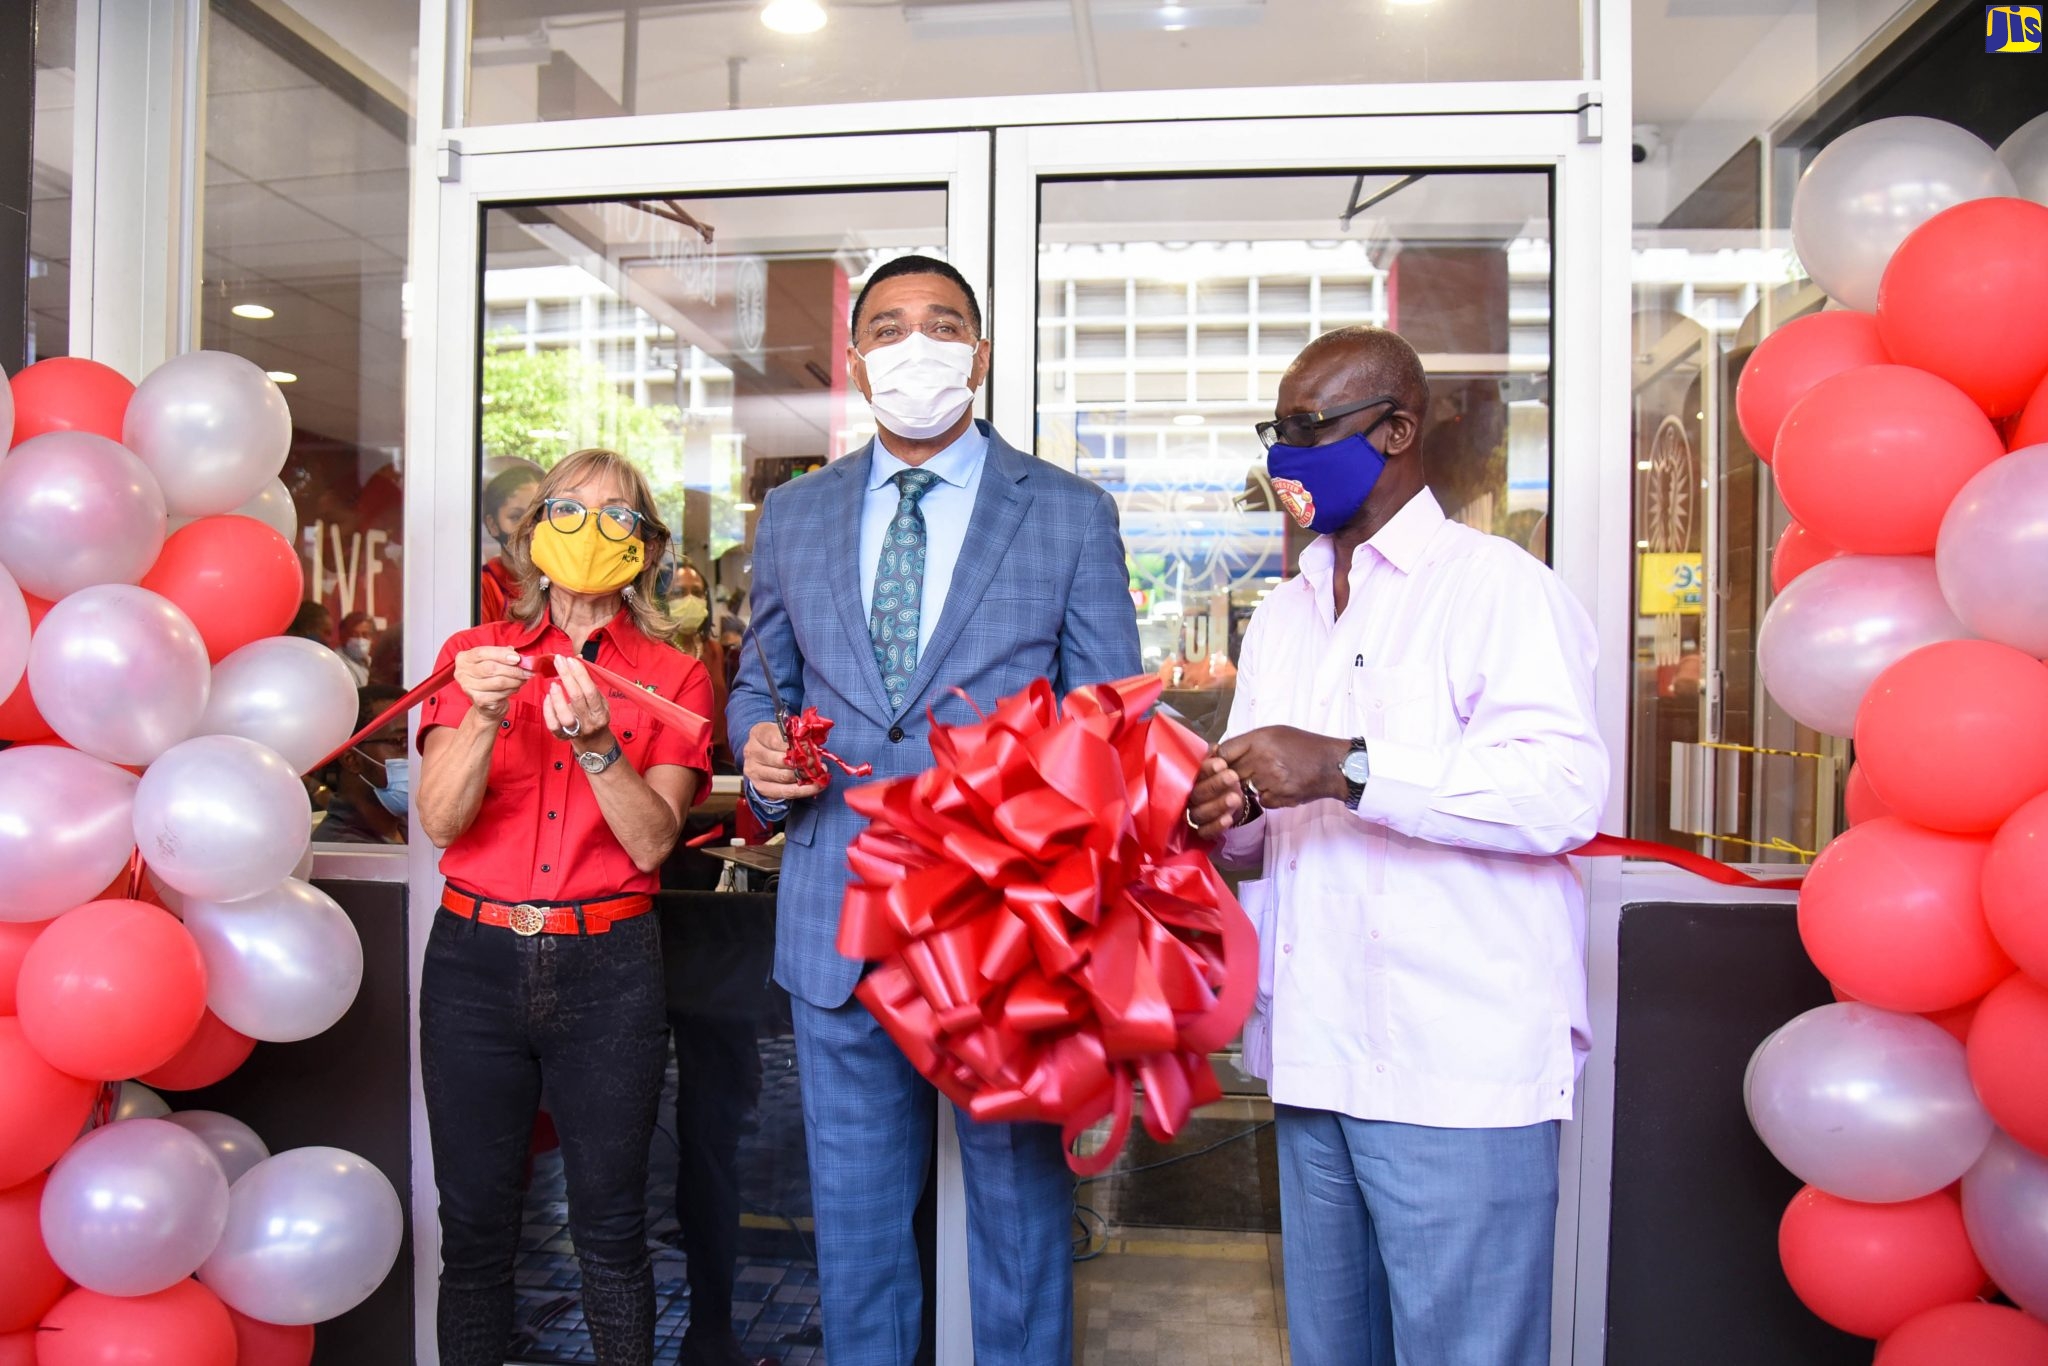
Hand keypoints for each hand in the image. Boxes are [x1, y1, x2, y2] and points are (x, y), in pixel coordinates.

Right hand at [455, 647, 531, 721]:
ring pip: (498, 681)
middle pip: (490, 668)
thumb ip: (505, 656)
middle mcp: (462, 673)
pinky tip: (516, 687)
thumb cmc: (490, 678)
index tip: (517, 658)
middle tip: (527, 670)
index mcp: (464, 659)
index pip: (481, 653)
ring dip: (516, 680)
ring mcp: (469, 688)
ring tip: (524, 678)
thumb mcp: (495, 662)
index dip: (501, 654)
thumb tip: (521, 658)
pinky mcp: (479, 701)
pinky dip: (513, 689)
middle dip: (513, 669)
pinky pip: (501, 693)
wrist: (487, 704)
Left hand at [545, 655, 613, 752]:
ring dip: (558, 696)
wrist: (594, 741)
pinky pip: (553, 724)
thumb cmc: (595, 716)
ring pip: (565, 715)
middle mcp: (589, 722)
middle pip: (577, 698)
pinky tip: (547, 697)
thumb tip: (578, 660)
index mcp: (601, 712)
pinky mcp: (562, 736)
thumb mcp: (599, 700)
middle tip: (559, 662)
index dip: (580, 674)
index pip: (590, 691)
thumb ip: (589, 681)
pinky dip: (548, 709)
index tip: (571, 661)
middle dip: (567, 676)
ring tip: (553, 683)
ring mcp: (576, 731)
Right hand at [743, 721, 823, 803]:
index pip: (776, 740)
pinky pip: (786, 791)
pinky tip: (816, 786)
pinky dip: (804, 790)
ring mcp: (755, 772)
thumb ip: (797, 735)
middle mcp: (752, 753)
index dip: (796, 744)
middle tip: (818, 761)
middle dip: (804, 761)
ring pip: (784, 776)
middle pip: (781, 760)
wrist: (763, 754)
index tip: (812, 747)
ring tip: (819, 772)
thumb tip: (814, 746)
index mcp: (757, 734)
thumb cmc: (778, 740)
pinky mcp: (762, 788)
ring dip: (805, 775)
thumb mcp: (785, 731)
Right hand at [1185, 753, 1246, 841]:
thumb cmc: (1222, 775)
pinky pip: (1204, 832)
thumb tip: (1213, 749)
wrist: (1231, 794)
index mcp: (1188, 779)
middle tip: (1232, 777)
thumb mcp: (1220, 763)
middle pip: (1195, 794)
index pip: (1192, 774)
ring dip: (1217, 805)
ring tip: (1235, 797)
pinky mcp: (1202, 830)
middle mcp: (1187, 798)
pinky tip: (1228, 818)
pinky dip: (1216, 826)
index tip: (1221, 763)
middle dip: (1214, 785)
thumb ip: (1215, 756)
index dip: (1205, 769)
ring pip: (1199, 814)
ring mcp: (1194, 814)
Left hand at [1218, 726, 1349, 810]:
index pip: (1224, 752)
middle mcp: (1262, 759)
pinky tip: (1281, 788)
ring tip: (1272, 777)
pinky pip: (1261, 801)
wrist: (1332, 764)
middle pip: (1231, 773)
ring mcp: (1270, 780)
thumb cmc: (1303, 746)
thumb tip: (1219, 752)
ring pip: (1245, 788)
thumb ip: (1248, 742)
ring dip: (1252, 786)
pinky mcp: (1279, 797)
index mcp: (1260, 739)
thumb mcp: (1275, 733)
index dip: (1220, 759)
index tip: (1222, 763)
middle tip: (1249, 771)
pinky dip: (1268, 797)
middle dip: (1235, 774)